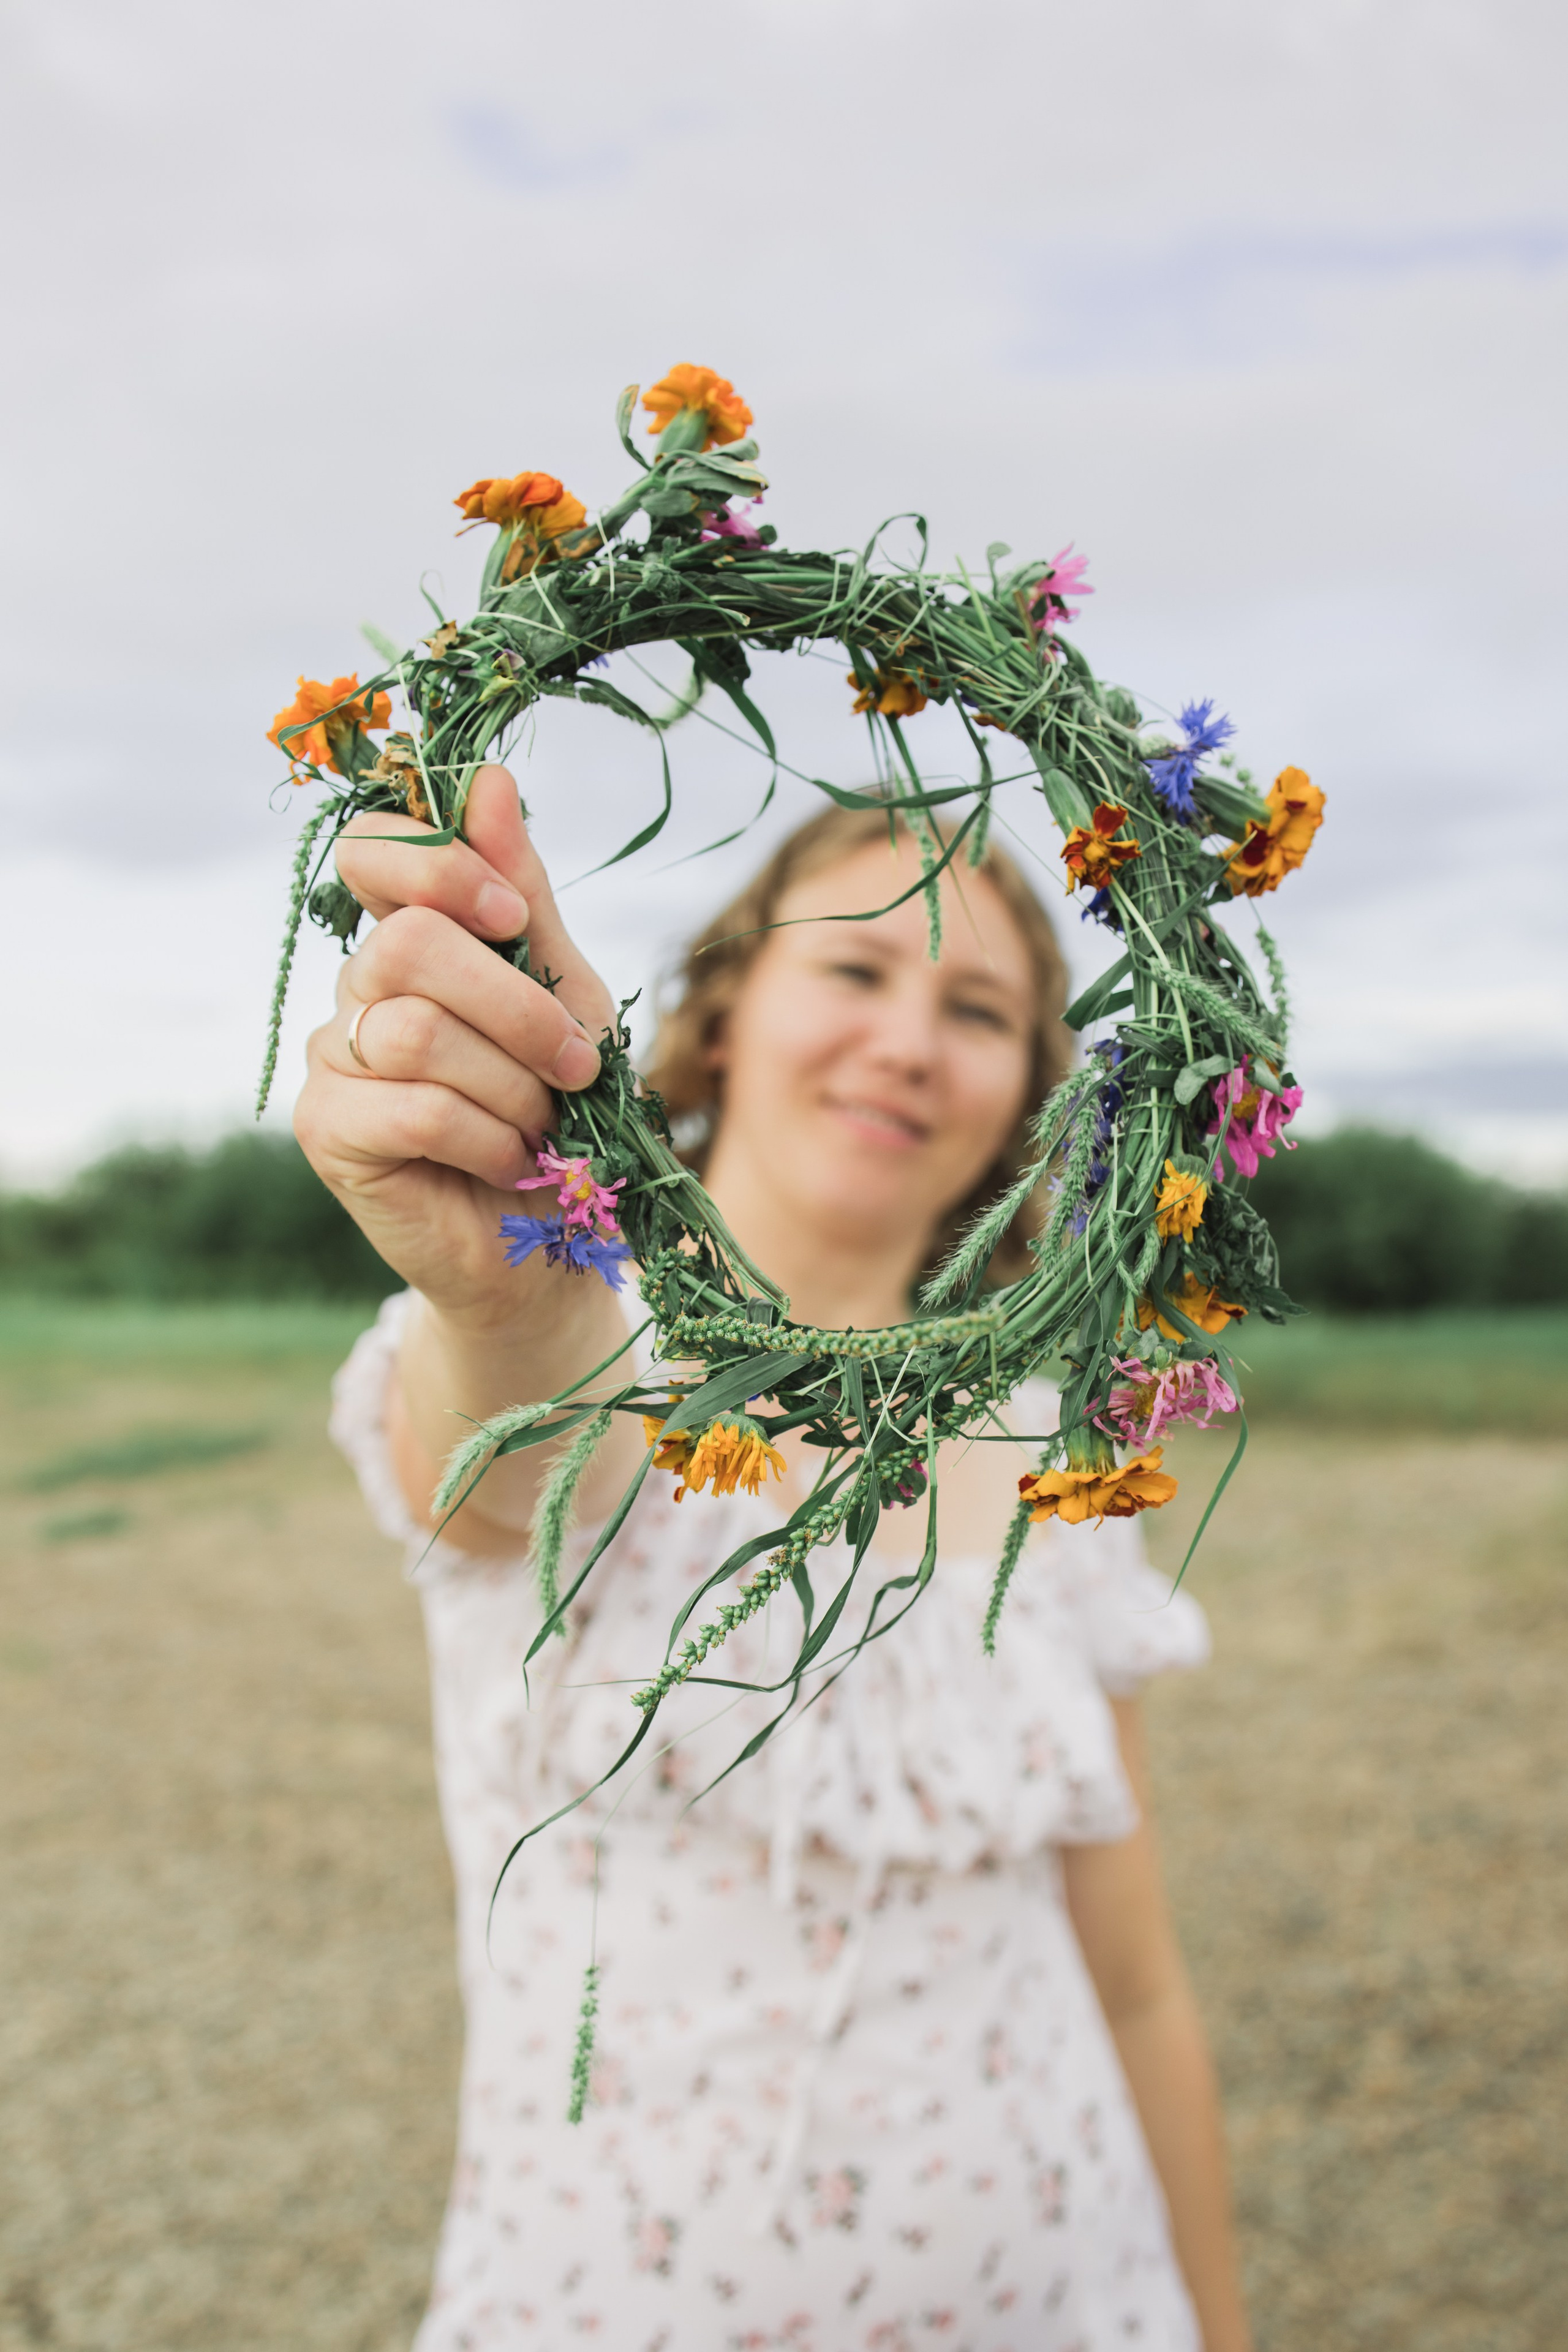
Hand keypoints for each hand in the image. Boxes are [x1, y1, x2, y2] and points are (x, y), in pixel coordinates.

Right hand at [293, 764, 615, 1324]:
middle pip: (409, 944)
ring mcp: (329, 1058)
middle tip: (575, 1064)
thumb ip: (523, 893)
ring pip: (418, 1034)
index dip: (437, 864)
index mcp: (407, 936)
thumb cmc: (558, 1108)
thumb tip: (491, 778)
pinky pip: (416, 1109)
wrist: (547, 1238)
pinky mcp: (326, 1131)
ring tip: (540, 1125)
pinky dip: (489, 1136)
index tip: (512, 916)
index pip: (370, 849)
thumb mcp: (564, 991)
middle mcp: (354, 989)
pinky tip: (508, 1160)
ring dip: (512, 1086)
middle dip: (516, 1005)